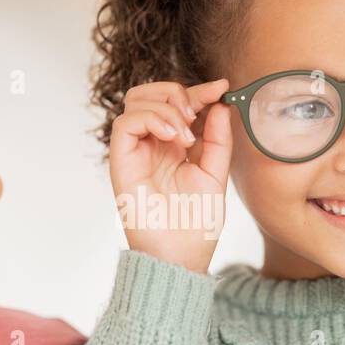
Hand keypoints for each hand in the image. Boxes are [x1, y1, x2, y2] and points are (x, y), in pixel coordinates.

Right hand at [108, 78, 231, 273]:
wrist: (180, 257)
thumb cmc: (195, 225)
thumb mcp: (216, 174)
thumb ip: (218, 140)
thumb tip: (220, 105)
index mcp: (174, 147)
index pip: (179, 104)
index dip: (200, 90)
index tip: (223, 87)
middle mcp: (152, 145)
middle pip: (152, 92)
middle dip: (179, 92)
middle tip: (196, 113)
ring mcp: (135, 151)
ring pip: (136, 100)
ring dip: (166, 106)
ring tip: (184, 134)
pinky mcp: (121, 160)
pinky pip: (125, 122)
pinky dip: (150, 119)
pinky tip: (171, 137)